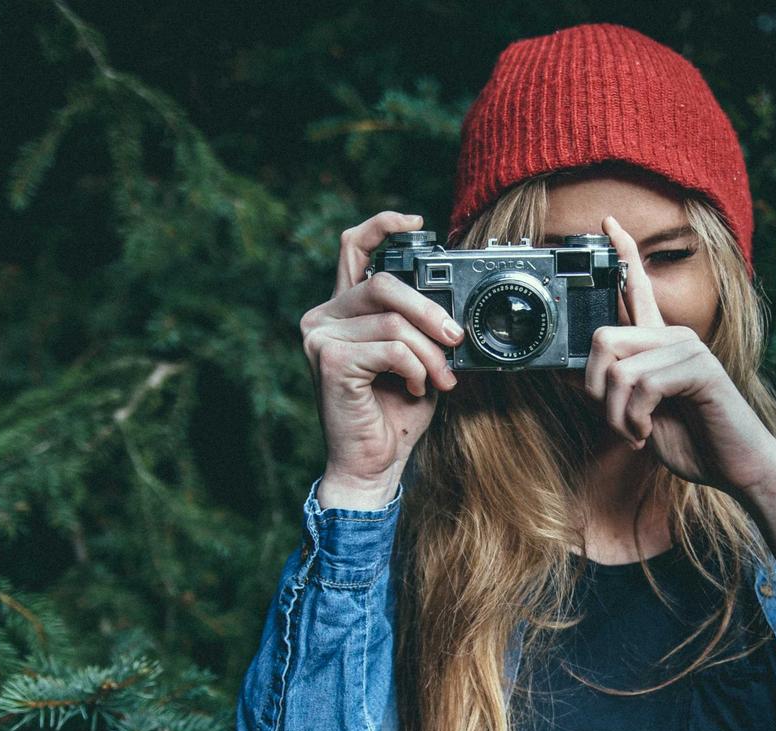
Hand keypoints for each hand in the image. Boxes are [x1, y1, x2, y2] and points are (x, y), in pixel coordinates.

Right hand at [299, 210, 462, 496]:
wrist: (373, 464)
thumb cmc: (393, 413)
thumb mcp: (416, 359)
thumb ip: (420, 327)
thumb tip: (452, 308)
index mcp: (343, 310)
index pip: (353, 249)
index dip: (383, 226)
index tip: (418, 222)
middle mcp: (324, 317)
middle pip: (384, 283)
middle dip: (430, 311)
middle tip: (456, 339)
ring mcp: (320, 337)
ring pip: (393, 321)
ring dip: (429, 353)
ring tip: (440, 379)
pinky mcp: (329, 360)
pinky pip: (390, 348)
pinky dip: (415, 368)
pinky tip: (414, 388)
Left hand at [584, 215, 775, 502]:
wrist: (737, 468)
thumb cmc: (693, 442)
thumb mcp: (637, 417)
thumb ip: (609, 392)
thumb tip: (566, 374)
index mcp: (660, 344)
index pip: (639, 290)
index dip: (623, 254)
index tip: (608, 223)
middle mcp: (674, 337)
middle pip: (603, 337)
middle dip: (595, 391)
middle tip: (618, 422)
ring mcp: (689, 349)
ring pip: (618, 370)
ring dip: (617, 415)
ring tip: (638, 433)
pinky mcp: (700, 368)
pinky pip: (643, 386)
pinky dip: (636, 419)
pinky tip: (650, 433)